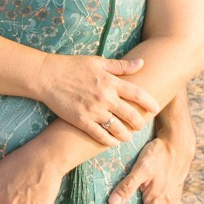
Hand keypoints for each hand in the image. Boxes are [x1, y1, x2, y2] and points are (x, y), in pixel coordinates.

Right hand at [36, 54, 157, 146]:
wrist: (47, 76)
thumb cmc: (72, 66)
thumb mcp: (98, 61)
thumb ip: (121, 66)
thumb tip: (142, 63)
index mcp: (110, 81)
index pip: (138, 94)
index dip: (150, 103)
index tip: (155, 109)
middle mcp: (105, 97)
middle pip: (131, 115)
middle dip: (139, 123)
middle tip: (140, 125)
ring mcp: (93, 110)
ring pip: (118, 128)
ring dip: (126, 135)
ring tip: (127, 136)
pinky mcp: (81, 121)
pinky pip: (100, 135)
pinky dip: (109, 141)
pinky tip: (113, 142)